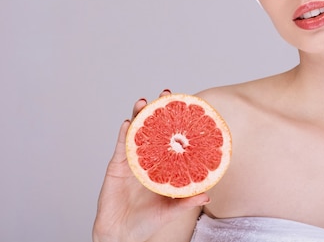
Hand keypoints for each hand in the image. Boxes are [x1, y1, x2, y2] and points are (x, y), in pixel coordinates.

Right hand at [92, 90, 209, 241]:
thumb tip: (207, 196)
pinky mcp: (116, 166)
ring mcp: (131, 160)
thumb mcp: (170, 211)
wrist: (120, 235)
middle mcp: (147, 158)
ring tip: (143, 102)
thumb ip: (186, 202)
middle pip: (152, 129)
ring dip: (138, 115)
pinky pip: (120, 147)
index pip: (170, 138)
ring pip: (135, 132)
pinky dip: (124, 134)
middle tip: (165, 94)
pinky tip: (127, 124)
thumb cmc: (146, 222)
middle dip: (157, 110)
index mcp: (162, 165)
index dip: (175, 121)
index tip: (184, 105)